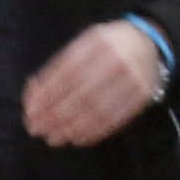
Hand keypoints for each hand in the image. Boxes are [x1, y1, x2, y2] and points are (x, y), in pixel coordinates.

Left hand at [23, 19, 163, 146]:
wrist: (149, 42)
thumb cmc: (106, 45)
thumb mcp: (84, 42)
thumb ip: (60, 64)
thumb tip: (34, 94)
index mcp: (98, 41)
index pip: (67, 71)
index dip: (47, 93)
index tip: (31, 111)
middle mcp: (117, 59)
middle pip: (81, 93)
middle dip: (55, 115)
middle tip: (37, 129)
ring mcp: (133, 79)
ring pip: (98, 109)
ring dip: (71, 128)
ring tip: (53, 138)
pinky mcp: (142, 96)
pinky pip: (116, 119)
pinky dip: (93, 132)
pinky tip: (76, 138)